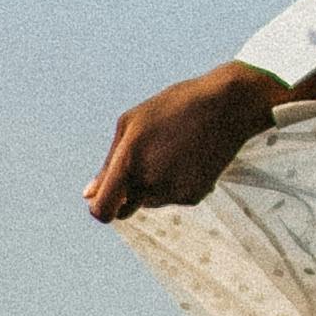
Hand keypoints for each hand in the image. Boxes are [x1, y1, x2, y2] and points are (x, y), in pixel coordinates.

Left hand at [84, 64, 281, 221]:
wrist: (226, 106)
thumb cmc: (172, 107)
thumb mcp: (131, 123)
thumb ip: (108, 163)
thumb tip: (88, 195)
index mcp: (128, 161)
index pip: (103, 209)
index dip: (100, 209)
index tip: (105, 201)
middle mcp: (150, 181)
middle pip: (127, 207)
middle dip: (130, 192)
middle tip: (150, 158)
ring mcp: (173, 191)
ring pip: (151, 202)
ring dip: (153, 186)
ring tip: (173, 152)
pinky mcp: (194, 196)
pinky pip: (174, 198)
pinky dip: (177, 184)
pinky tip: (190, 158)